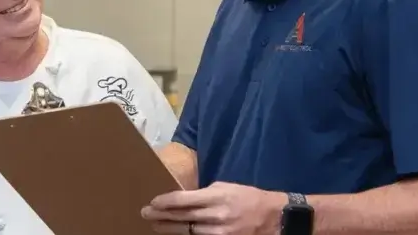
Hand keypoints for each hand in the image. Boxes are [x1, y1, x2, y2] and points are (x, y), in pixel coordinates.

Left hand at [141, 182, 286, 234]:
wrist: (272, 218)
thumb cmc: (247, 198)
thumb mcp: (225, 187)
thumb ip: (204, 193)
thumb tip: (183, 198)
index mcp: (216, 197)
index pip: (183, 200)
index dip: (164, 202)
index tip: (152, 202)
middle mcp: (215, 216)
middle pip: (181, 218)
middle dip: (160, 216)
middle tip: (145, 214)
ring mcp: (219, 233)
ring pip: (187, 232)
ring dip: (169, 229)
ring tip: (155, 226)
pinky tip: (175, 234)